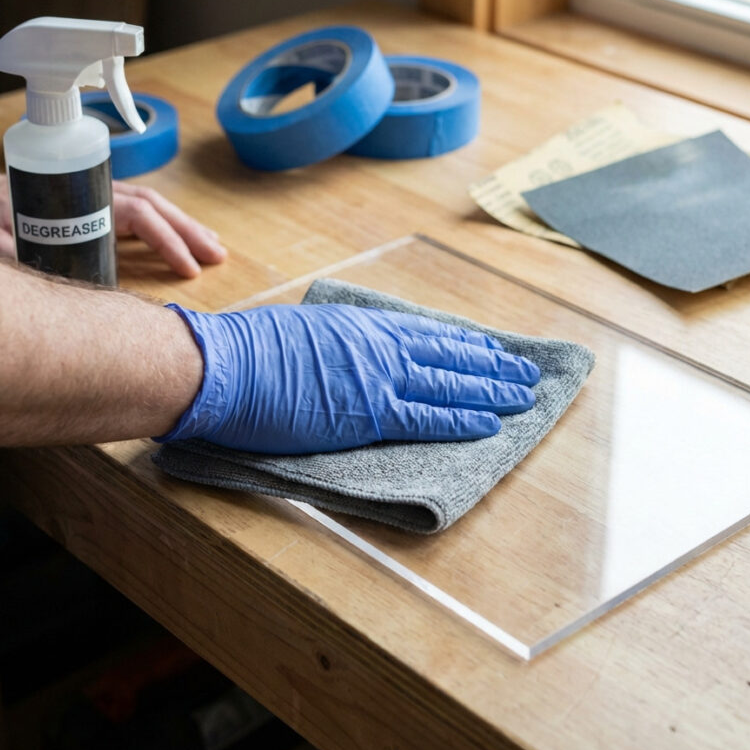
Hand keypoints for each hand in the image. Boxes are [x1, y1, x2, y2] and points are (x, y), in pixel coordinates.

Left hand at [0, 162, 225, 276]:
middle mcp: (99, 195)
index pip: (138, 215)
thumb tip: (51, 278)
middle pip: (157, 207)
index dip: (166, 240)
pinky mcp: (101, 208)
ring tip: (214, 247)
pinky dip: (170, 225)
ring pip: (155, 207)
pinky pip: (144, 213)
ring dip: (187, 227)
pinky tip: (185, 240)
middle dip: (191, 232)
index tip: (187, 267)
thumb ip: (17, 255)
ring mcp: (102, 200)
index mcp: (82, 199)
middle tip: (218, 255)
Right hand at [158, 303, 539, 453]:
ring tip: (522, 395)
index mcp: (363, 326)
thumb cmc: (250, 350)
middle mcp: (381, 346)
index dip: (464, 343)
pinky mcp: (369, 413)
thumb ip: (337, 341)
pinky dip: (461, 420)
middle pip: (450, 356)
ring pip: (449, 383)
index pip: (428, 333)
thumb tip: (348, 351)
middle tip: (525, 372)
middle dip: (492, 366)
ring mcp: (378, 378)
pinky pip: (427, 417)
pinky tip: (489, 424)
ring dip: (491, 390)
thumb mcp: (304, 330)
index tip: (490, 347)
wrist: (225, 365)